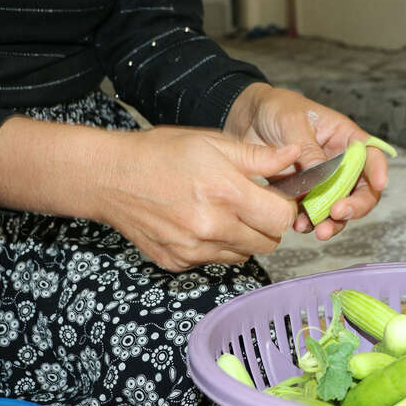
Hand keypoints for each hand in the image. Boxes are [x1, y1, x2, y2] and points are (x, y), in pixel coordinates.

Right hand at [0, 118, 299, 271]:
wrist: (109, 177)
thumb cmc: (161, 153)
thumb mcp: (213, 142)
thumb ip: (259, 157)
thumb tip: (296, 155)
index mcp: (226, 193)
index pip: (282, 219)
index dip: (283, 207)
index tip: (272, 197)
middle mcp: (212, 228)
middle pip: (268, 242)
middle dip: (266, 225)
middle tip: (249, 205)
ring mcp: (193, 250)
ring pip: (244, 255)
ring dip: (242, 237)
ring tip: (220, 212)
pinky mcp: (177, 263)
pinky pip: (214, 261)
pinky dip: (215, 247)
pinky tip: (197, 224)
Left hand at [224, 83, 388, 240]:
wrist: (246, 120)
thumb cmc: (276, 110)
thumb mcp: (292, 122)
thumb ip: (308, 150)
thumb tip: (322, 176)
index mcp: (345, 138)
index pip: (371, 155)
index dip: (379, 170)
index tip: (379, 184)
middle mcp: (339, 163)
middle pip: (361, 190)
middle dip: (355, 206)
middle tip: (337, 213)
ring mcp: (322, 182)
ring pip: (339, 207)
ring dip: (333, 222)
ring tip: (318, 230)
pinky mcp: (304, 195)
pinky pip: (313, 214)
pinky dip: (309, 223)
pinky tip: (299, 225)